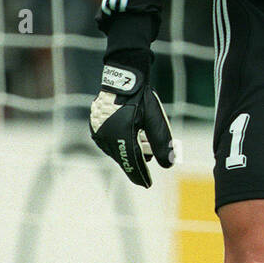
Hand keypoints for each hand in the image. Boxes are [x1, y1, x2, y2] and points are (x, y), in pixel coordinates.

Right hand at [90, 63, 174, 186]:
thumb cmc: (141, 98)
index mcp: (122, 135)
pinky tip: (131, 136)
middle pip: (124, 158)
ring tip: (142, 143)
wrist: (122, 78)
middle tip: (147, 164)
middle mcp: (107, 137)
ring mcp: (99, 133)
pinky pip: (109, 143)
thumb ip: (161, 143)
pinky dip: (120, 143)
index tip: (148, 184)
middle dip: (137, 161)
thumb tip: (168, 164)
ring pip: (116, 151)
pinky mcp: (95, 128)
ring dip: (129, 151)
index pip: (133, 162)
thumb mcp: (156, 120)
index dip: (141, 175)